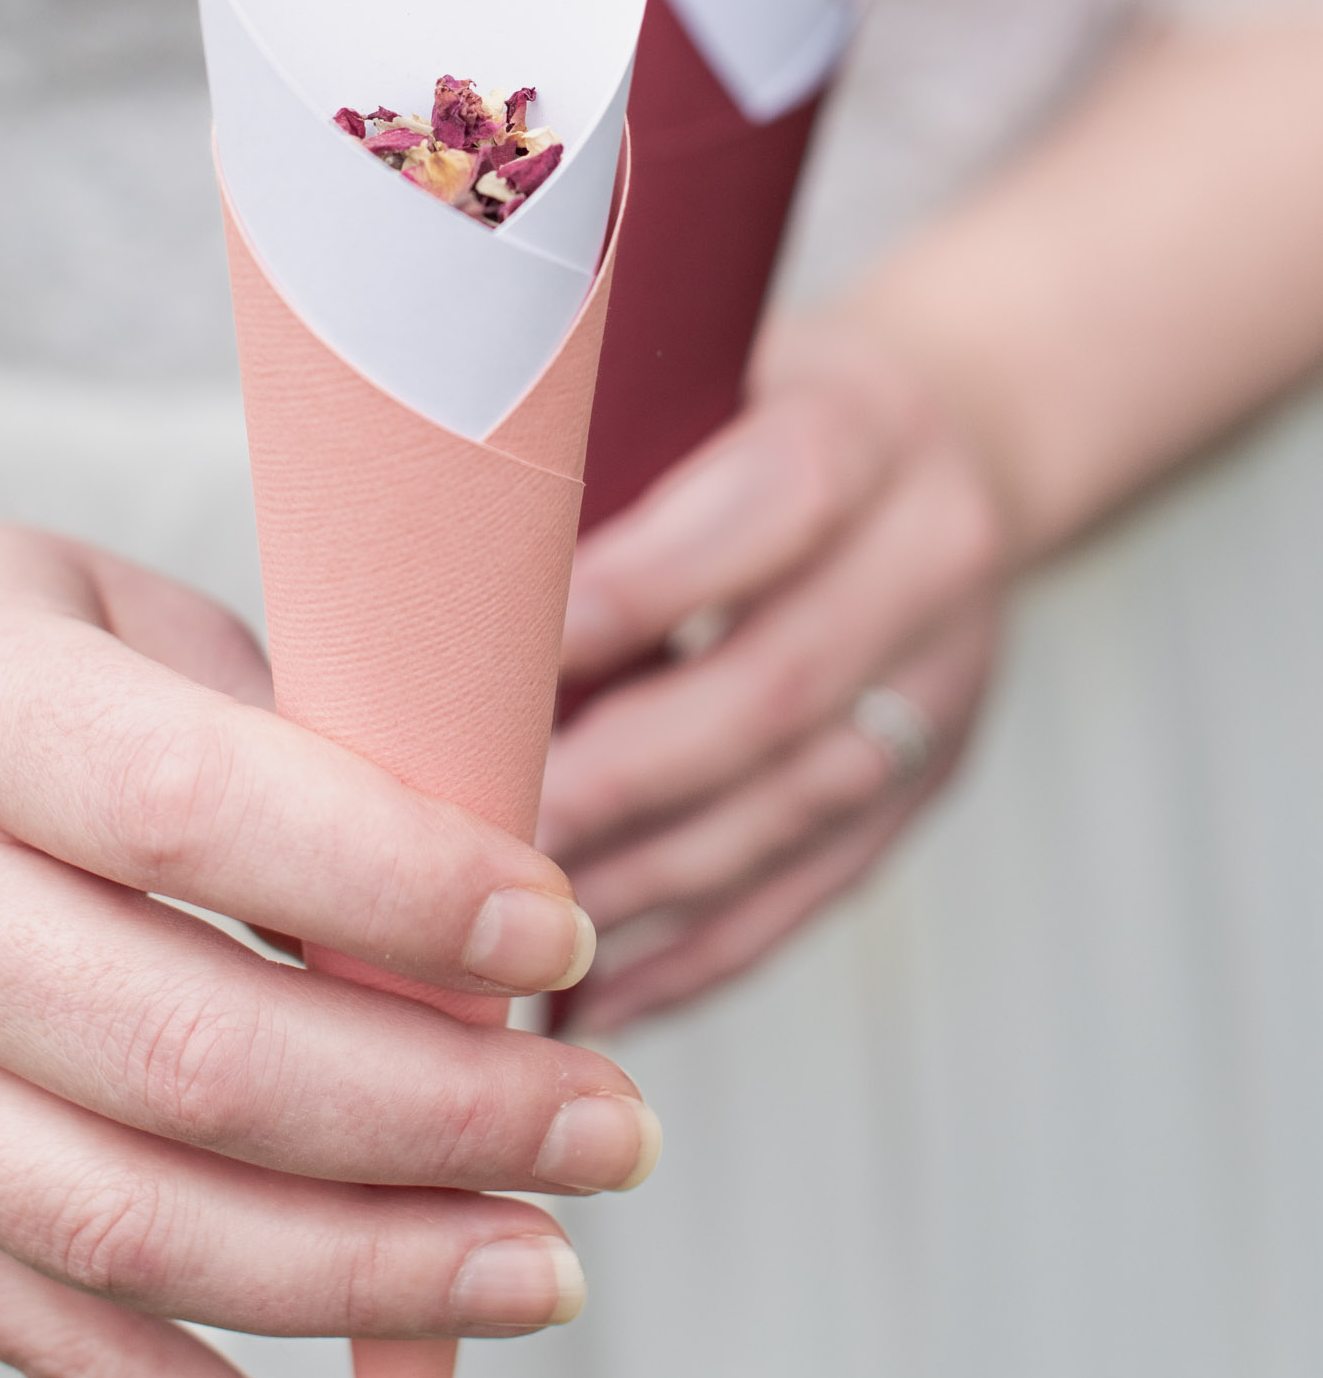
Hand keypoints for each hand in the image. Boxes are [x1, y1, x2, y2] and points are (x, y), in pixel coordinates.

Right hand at [0, 451, 659, 1377]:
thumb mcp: (114, 610)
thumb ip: (285, 737)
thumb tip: (488, 901)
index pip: (196, 816)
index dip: (399, 890)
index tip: (562, 935)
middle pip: (191, 1059)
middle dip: (442, 1119)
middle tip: (608, 1129)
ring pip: (137, 1233)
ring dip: (370, 1280)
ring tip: (542, 1271)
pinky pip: (50, 1345)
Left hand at [539, 312, 1005, 1032]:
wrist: (962, 449)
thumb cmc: (764, 416)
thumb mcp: (705, 382)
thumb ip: (601, 463)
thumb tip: (415, 565)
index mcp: (862, 437)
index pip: (756, 518)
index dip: (632, 596)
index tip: (503, 662)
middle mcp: (924, 565)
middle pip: (770, 693)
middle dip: (618, 778)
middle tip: (485, 838)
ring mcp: (940, 689)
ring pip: (790, 811)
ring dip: (644, 883)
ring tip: (514, 938)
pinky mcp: (929, 786)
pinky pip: (812, 890)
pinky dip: (700, 953)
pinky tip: (599, 995)